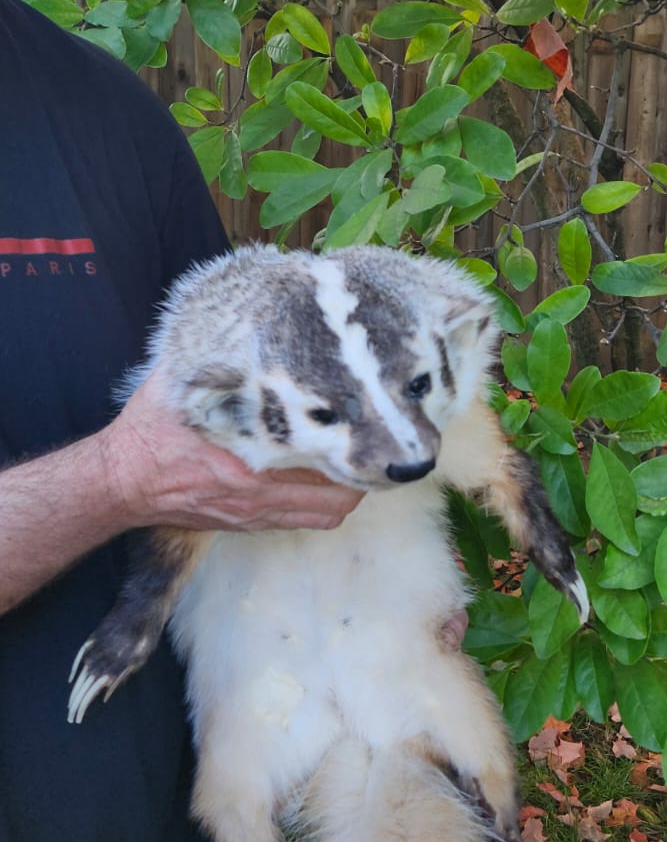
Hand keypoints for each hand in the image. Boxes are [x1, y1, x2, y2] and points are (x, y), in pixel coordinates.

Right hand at [97, 371, 362, 533]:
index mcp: (248, 462)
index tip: (368, 425)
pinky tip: (319, 478)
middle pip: (337, 500)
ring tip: (351, 461)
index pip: (324, 468)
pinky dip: (318, 505)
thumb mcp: (182, 384)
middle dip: (361, 474)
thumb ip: (216, 356)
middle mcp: (258, 496)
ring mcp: (255, 515)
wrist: (120, 481)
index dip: (356, 449)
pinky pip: (300, 522)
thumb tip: (245, 317)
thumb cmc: (151, 431)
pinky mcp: (247, 524)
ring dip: (344, 492)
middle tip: (370, 443)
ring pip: (324, 516)